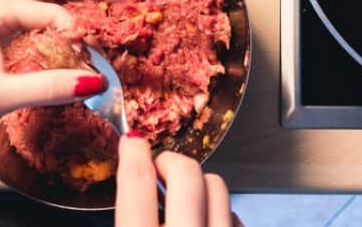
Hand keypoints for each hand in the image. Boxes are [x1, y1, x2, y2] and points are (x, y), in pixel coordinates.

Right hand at [117, 134, 242, 226]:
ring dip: (200, 183)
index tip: (133, 142)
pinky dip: (220, 212)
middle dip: (171, 162)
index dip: (133, 154)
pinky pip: (234, 215)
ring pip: (217, 186)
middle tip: (161, 168)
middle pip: (185, 172)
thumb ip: (127, 216)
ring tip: (186, 197)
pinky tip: (206, 221)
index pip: (138, 181)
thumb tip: (127, 190)